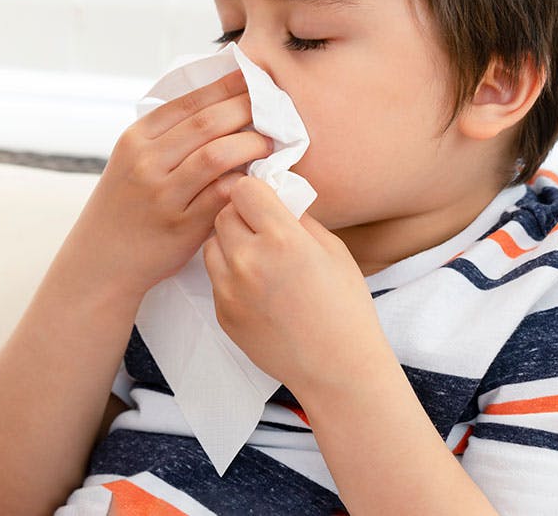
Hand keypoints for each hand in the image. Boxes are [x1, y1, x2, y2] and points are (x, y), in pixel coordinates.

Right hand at [59, 70, 273, 298]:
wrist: (102, 259)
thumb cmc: (126, 204)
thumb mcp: (133, 160)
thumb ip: (168, 135)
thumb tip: (221, 104)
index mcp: (136, 138)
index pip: (188, 102)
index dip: (225, 87)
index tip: (251, 79)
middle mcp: (146, 162)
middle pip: (206, 123)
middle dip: (245, 109)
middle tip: (270, 107)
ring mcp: (162, 194)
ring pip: (216, 156)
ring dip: (250, 144)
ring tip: (269, 142)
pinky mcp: (180, 225)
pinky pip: (221, 194)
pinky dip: (243, 181)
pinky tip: (256, 176)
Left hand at [203, 176, 379, 394]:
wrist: (338, 368)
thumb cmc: (345, 306)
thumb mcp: (332, 249)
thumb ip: (297, 217)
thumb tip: (274, 193)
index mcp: (283, 239)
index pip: (243, 189)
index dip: (254, 191)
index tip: (264, 200)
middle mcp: (250, 261)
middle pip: (224, 213)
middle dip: (242, 215)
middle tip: (262, 229)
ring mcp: (231, 290)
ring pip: (212, 244)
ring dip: (230, 243)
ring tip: (258, 259)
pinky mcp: (223, 313)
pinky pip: (215, 277)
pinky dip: (230, 275)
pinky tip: (258, 288)